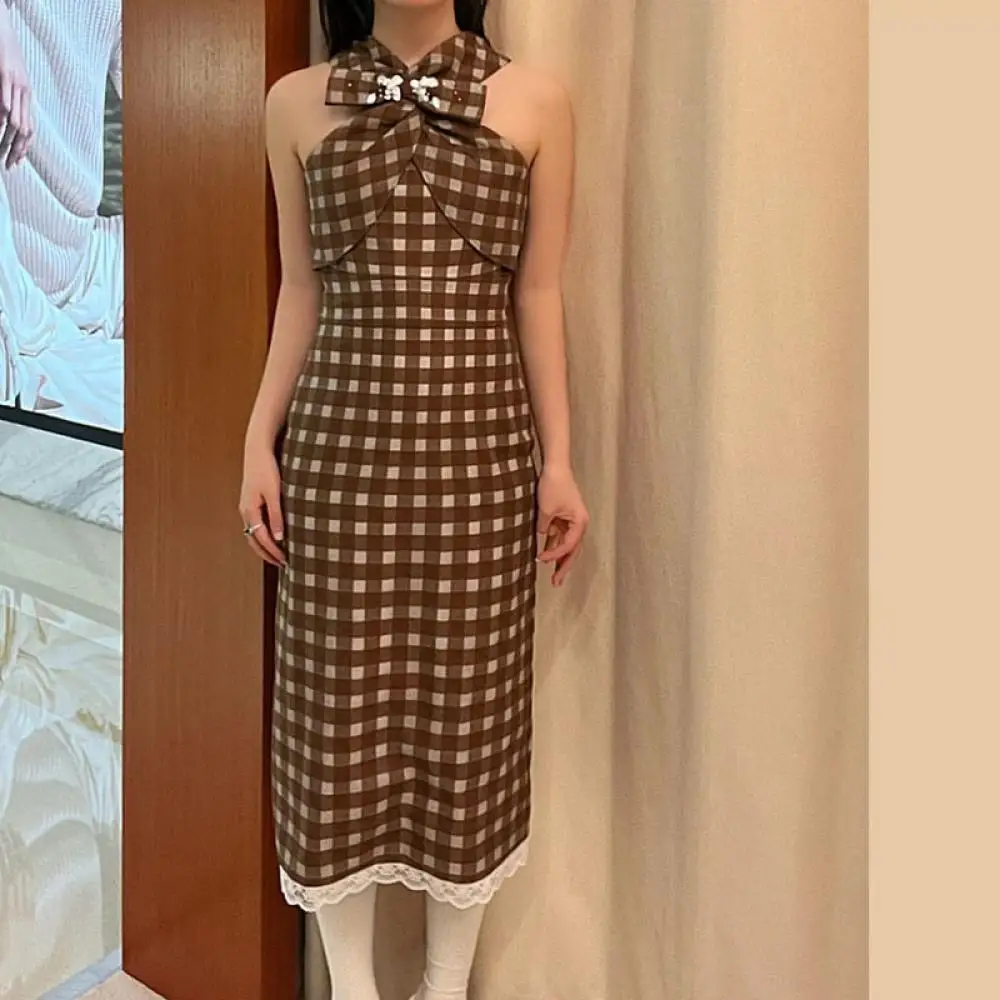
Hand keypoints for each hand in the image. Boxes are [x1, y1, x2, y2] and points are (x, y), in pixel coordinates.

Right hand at [0, 9, 33, 168]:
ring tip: (1, 150)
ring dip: (8, 137)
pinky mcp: (6, 72)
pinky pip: (7, 95)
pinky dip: (5, 109)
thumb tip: (5, 122)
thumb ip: (9, 101)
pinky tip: (1, 123)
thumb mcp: (10, 82)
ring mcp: (16, 83)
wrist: (4, 29)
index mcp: (27, 97)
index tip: (15, 164)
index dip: (24, 149)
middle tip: (7, 165)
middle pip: (24, 129)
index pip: (30, 130)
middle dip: (16, 150)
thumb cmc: (5, 56)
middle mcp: (25, 93)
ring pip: (15, 116)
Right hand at [239, 442, 285, 566]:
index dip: (273, 551)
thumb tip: (279, 538)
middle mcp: (245, 511)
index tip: (286, 561)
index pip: (261, 538)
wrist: (257, 450)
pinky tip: (273, 536)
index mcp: (249, 510)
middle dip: (267, 554)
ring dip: (264, 546)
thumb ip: (277, 515)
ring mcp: (246, 507)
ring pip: (253, 533)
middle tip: (282, 564)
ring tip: (278, 555)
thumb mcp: (274, 493)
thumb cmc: (266, 469)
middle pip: (254, 540)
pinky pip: (255, 525)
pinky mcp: (250, 502)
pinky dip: (263, 535)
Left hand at [536, 464, 588, 586]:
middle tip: (556, 582)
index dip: (555, 555)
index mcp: (580, 522)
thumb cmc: (554, 485)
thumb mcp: (545, 510)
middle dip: (564, 566)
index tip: (541, 559)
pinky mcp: (563, 517)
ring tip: (554, 576)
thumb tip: (539, 542)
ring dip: (559, 558)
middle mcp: (579, 524)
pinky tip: (545, 556)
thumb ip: (543, 529)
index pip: (569, 545)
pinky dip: (553, 546)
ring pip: (566, 545)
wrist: (555, 467)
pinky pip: (559, 536)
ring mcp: (572, 521)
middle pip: (572, 550)